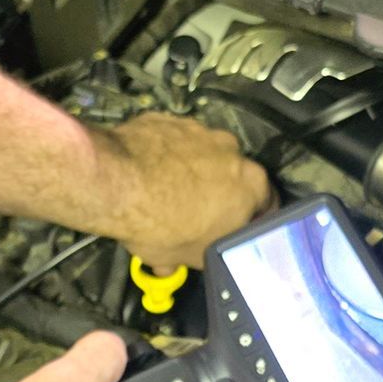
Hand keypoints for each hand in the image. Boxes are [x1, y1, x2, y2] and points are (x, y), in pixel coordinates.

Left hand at [91, 111, 270, 269]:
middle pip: (233, 177)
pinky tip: (147, 176)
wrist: (115, 182)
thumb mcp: (186, 257)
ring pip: (203, 156)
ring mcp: (200, 131)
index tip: (234, 230)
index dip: (248, 221)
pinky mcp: (169, 120)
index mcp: (252, 185)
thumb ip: (198, 256)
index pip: (267, 205)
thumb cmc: (159, 222)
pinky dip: (166, 155)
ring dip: (192, 173)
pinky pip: (174, 142)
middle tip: (197, 215)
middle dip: (218, 195)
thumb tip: (184, 261)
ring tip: (166, 195)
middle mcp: (232, 151)